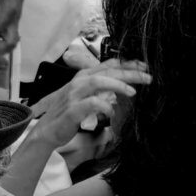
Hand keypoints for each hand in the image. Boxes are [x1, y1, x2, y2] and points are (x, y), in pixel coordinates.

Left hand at [0, 0, 35, 60]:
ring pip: (12, 42)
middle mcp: (14, 18)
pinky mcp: (12, 23)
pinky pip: (9, 38)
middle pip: (12, 40)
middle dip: (1, 49)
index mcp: (11, 8)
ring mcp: (15, 22)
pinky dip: (1, 44)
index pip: (3, 25)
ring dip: (1, 49)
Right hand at [27, 61, 149, 149]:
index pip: (108, 65)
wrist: (47, 131)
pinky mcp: (72, 109)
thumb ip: (100, 89)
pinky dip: (105, 106)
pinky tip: (112, 111)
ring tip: (133, 92)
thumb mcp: (84, 96)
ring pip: (98, 81)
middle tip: (148, 77)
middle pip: (107, 71)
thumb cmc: (67, 114)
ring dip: (118, 85)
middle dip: (129, 72)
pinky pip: (92, 103)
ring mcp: (74, 95)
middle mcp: (78, 82)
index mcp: (83, 77)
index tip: (144, 67)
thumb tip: (120, 85)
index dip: (128, 64)